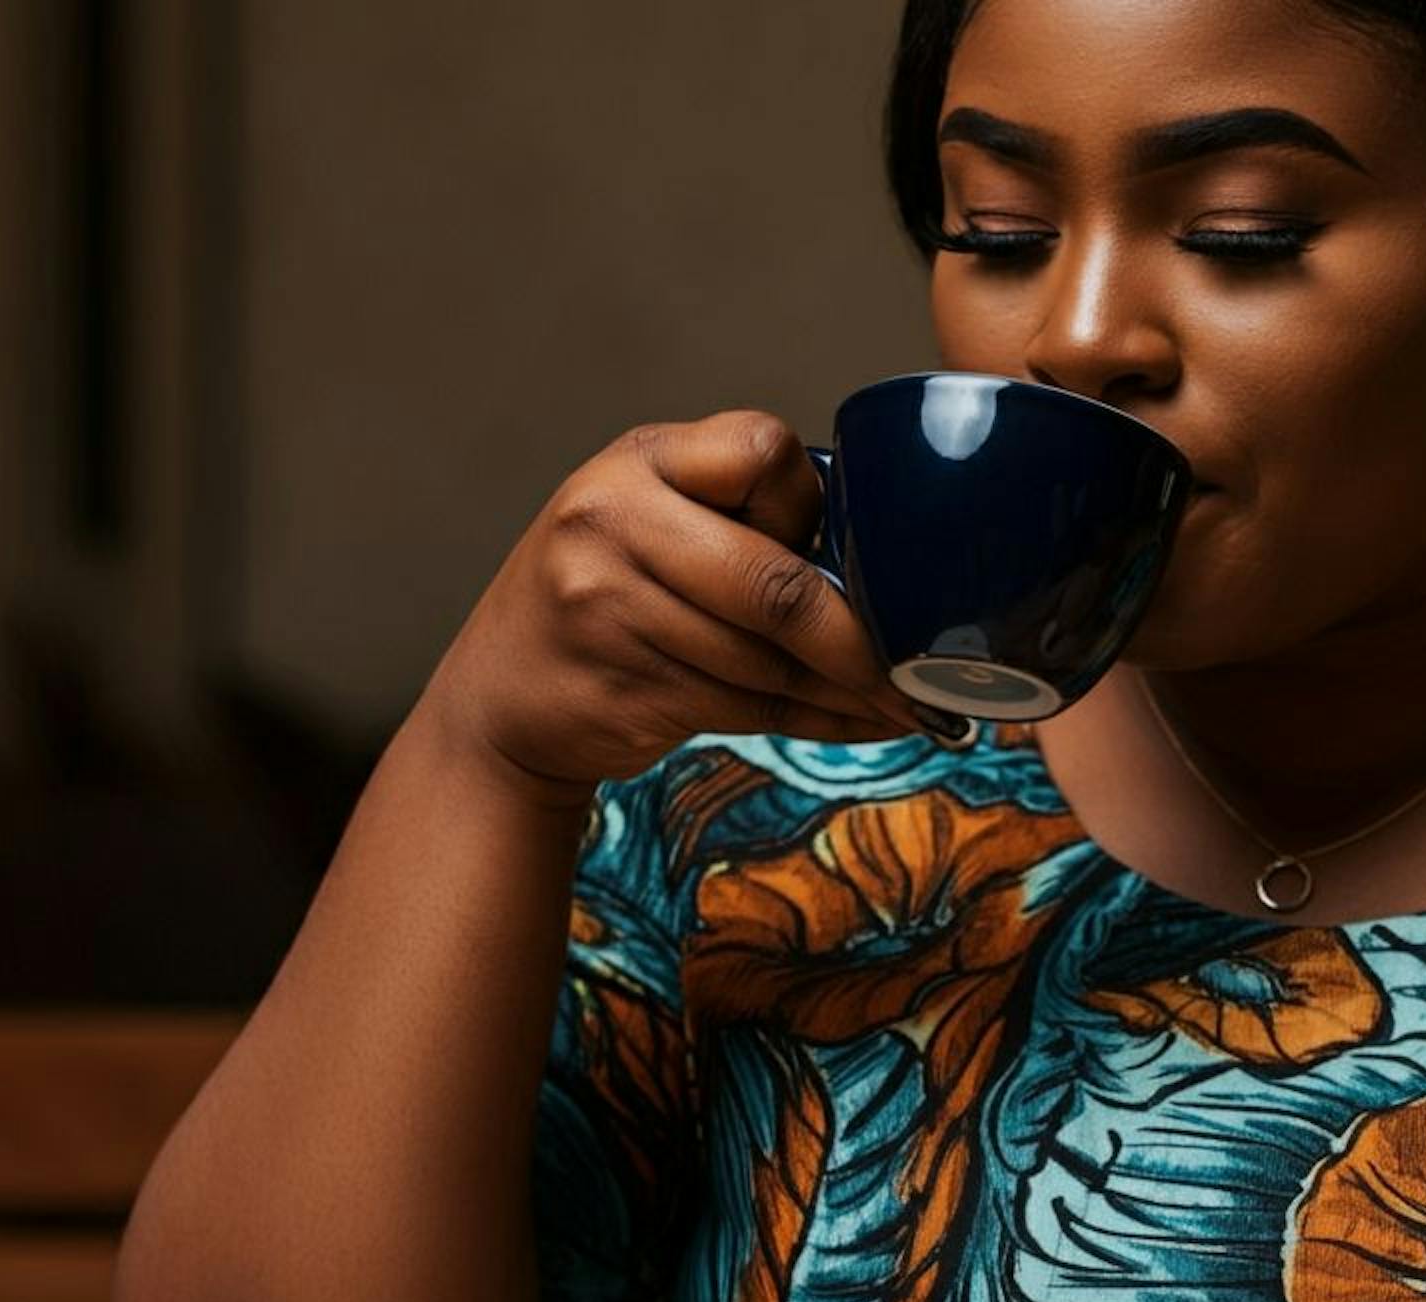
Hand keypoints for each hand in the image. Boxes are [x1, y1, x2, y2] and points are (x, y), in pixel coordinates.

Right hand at [422, 410, 934, 801]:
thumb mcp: (651, 520)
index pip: (762, 452)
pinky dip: (820, 722)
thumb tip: (886, 566)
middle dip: (859, 638)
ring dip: (851, 693)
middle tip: (923, 670)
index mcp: (639, 461)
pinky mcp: (625, 688)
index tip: (830, 545)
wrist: (502, 697)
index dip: (810, 507)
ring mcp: (610, 609)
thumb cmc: (609, 599)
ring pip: (768, 660)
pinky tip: (863, 724)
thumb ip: (738, 519)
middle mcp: (614, 521)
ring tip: (910, 707)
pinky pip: (751, 709)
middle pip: (775, 584)